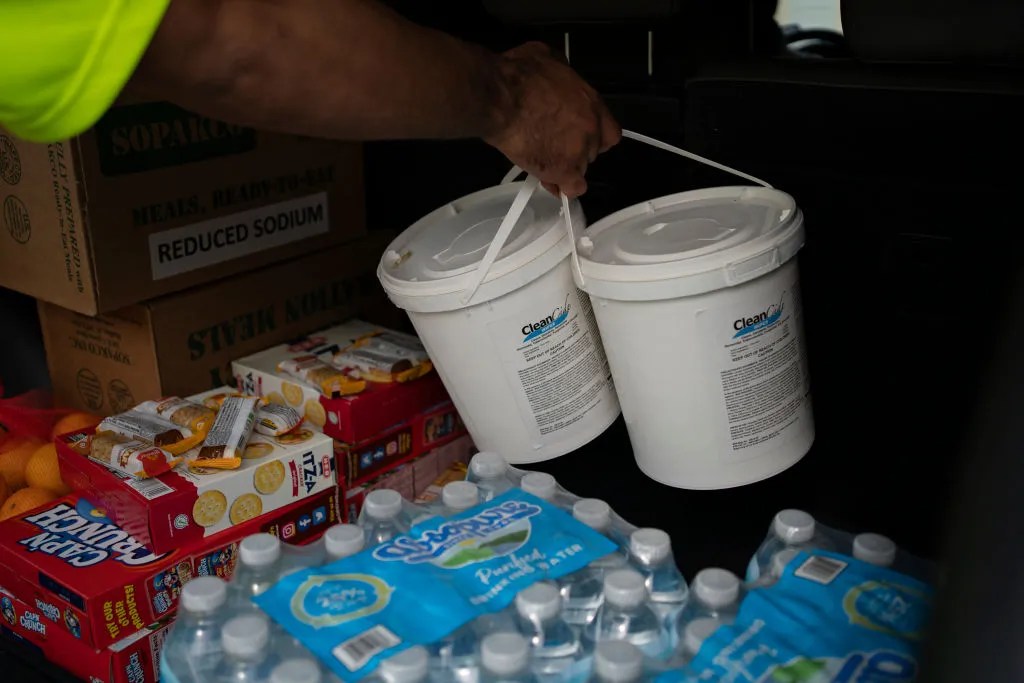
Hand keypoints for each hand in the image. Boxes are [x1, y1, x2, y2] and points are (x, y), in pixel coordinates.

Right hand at [486, 42, 620, 197]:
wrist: (501, 99)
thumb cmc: (518, 77)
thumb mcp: (547, 58)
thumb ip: (561, 74)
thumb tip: (558, 74)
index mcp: (590, 102)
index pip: (609, 131)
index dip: (594, 137)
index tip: (580, 137)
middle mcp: (590, 128)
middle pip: (592, 151)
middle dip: (574, 151)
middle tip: (552, 147)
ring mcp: (579, 151)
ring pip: (580, 169)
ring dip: (564, 167)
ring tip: (542, 160)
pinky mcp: (563, 170)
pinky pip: (572, 189)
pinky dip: (563, 188)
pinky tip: (550, 181)